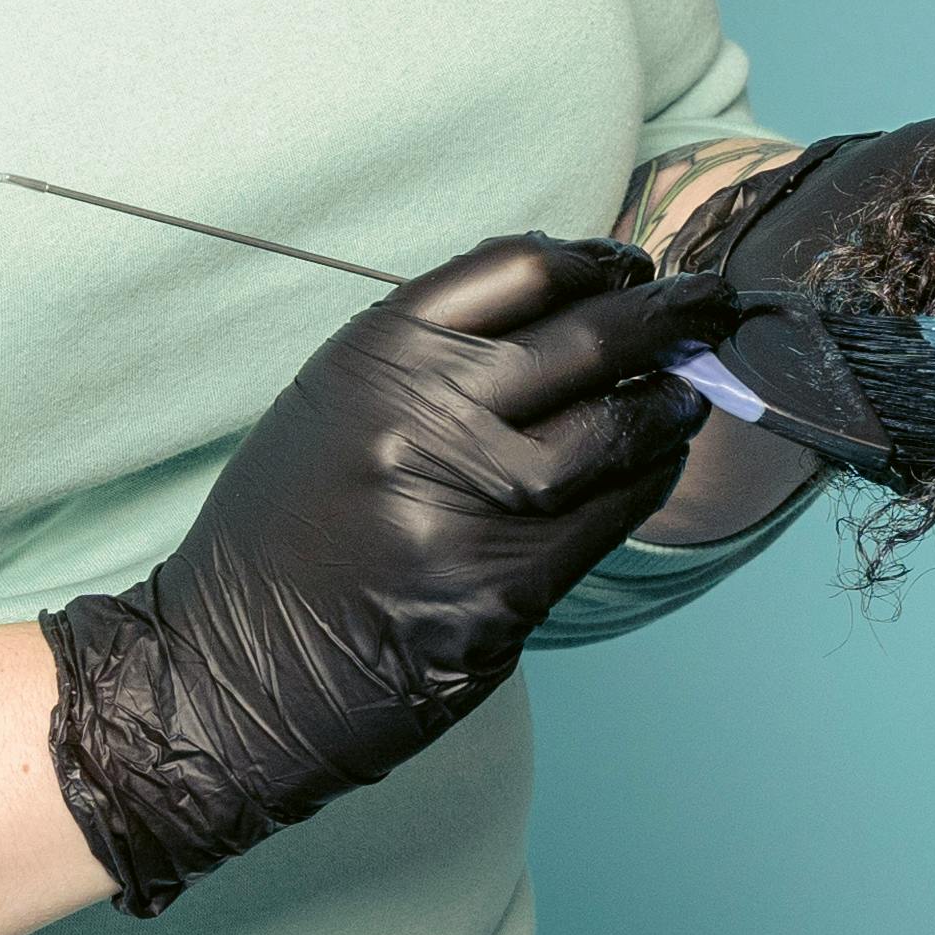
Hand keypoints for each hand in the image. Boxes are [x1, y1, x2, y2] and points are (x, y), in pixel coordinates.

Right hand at [37, 234, 724, 913]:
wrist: (222, 674)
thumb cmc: (283, 535)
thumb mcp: (335, 406)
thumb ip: (435, 358)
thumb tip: (567, 311)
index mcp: (375, 357)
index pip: (517, 271)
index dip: (593, 260)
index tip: (631, 263)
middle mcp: (421, 422)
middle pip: (586, 342)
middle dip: (667, 314)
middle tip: (711, 301)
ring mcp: (465, 511)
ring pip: (613, 438)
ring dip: (669, 409)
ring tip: (691, 391)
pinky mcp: (498, 596)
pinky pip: (602, 525)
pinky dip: (644, 486)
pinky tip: (659, 464)